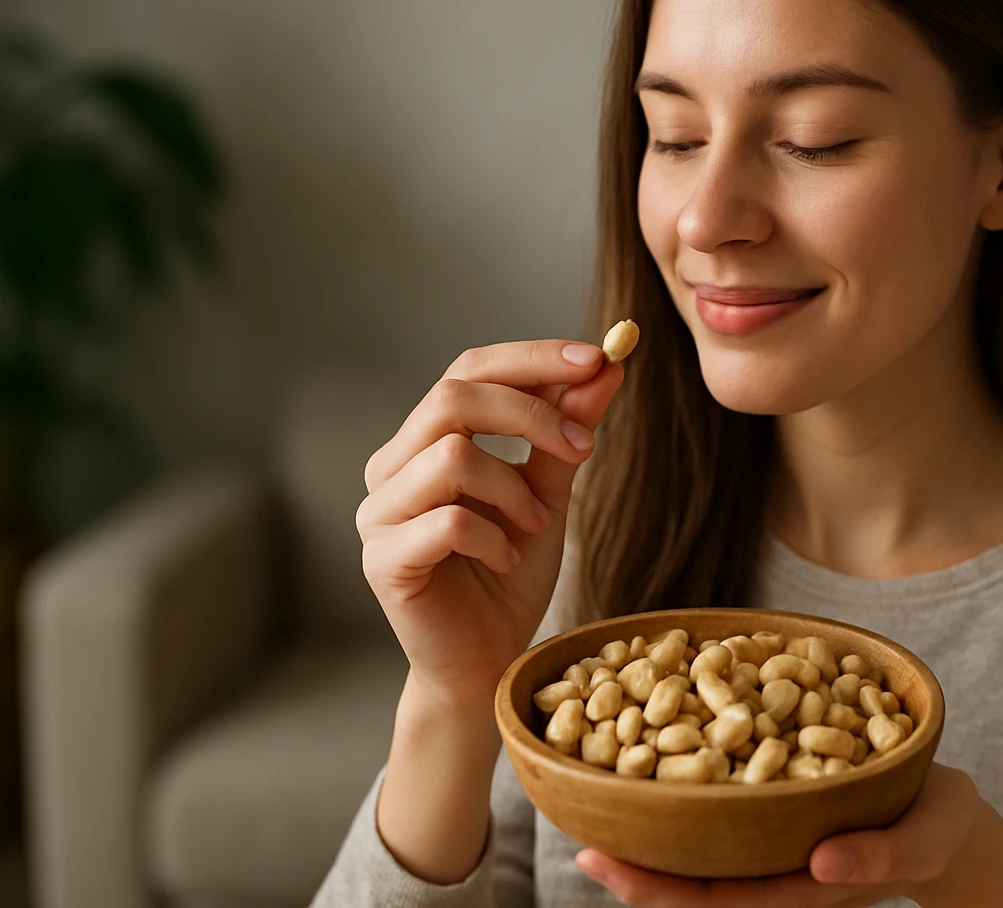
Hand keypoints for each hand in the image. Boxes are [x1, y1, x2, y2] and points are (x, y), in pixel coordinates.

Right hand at [354, 339, 624, 712]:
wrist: (488, 661)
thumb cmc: (510, 573)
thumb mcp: (548, 493)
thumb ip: (565, 433)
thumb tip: (605, 367)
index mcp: (426, 439)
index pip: (469, 369)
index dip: (531, 359)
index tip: (595, 358)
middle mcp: (392, 466)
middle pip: (454, 398)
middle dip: (531, 413)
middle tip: (584, 448)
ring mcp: (380, 513)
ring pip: (450, 455)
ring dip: (513, 486)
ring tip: (536, 524)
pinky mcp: (383, 561)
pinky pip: (446, 522)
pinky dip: (493, 536)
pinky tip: (506, 558)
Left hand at [574, 763, 1002, 906]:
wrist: (950, 817)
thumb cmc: (939, 827)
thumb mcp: (924, 838)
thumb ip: (880, 854)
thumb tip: (821, 861)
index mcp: (807, 886)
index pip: (721, 900)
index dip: (662, 889)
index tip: (610, 867)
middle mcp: (780, 871)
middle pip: (697, 885)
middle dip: (639, 872)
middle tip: (583, 846)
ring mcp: (777, 848)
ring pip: (702, 854)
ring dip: (652, 837)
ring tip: (599, 810)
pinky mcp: (780, 813)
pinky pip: (723, 817)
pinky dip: (683, 797)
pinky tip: (649, 766)